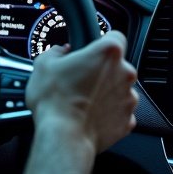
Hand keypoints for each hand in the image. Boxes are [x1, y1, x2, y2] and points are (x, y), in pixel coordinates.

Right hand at [26, 31, 138, 153]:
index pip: (116, 36)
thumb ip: (55, 51)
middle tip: (81, 80)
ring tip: (84, 101)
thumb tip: (61, 52)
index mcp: (108, 53)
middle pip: (118, 66)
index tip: (93, 49)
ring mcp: (129, 98)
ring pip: (120, 89)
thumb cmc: (55, 101)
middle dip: (102, 71)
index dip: (103, 41)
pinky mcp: (127, 121)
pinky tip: (91, 116)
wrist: (63, 137)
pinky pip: (120, 112)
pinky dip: (108, 114)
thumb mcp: (43, 64)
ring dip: (106, 93)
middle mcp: (124, 73)